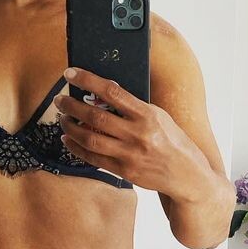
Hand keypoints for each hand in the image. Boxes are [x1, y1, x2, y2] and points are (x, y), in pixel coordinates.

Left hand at [54, 67, 209, 198]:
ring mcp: (130, 154)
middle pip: (95, 116)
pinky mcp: (125, 171)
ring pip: (90, 138)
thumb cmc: (174, 141)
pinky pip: (93, 158)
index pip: (112, 91)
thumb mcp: (160, 117)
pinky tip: (68, 139)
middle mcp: (139, 134)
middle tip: (59, 100)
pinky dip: (76, 147)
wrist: (188, 175)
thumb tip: (105, 94)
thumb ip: (135, 108)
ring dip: (70, 127)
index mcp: (148, 115)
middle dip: (72, 106)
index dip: (87, 80)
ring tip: (62, 119)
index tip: (71, 73)